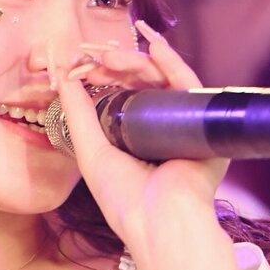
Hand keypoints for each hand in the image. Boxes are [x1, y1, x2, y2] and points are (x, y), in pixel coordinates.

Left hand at [49, 23, 228, 258]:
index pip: (124, 96)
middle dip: (118, 68)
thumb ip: (78, 114)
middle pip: (143, 85)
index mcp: (138, 138)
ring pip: (163, 81)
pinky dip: (173, 63)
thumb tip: (62, 76)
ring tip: (111, 56)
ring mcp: (186, 124)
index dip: (103, 78)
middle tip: (95, 58)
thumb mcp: (92, 152)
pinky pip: (190, 86)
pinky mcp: (207, 123)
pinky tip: (156, 47)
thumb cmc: (124, 199)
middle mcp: (164, 129)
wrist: (161, 222)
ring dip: (138, 62)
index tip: (80, 66)